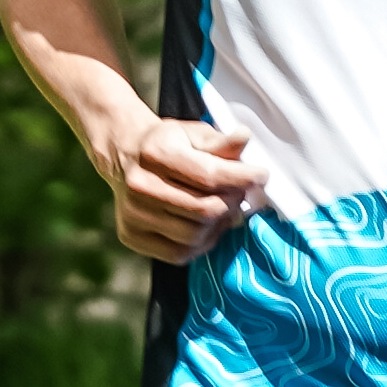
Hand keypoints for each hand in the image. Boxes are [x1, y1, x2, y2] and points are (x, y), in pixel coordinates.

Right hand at [99, 105, 262, 260]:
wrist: (125, 156)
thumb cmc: (167, 145)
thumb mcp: (193, 134)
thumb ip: (220, 142)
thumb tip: (244, 137)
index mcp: (155, 154)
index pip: (209, 175)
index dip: (242, 178)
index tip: (261, 175)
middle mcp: (140, 185)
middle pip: (205, 209)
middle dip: (234, 203)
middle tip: (243, 194)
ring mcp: (133, 215)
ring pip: (196, 235)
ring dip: (220, 224)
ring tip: (225, 208)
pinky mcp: (132, 236)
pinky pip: (180, 252)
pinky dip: (202, 242)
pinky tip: (208, 226)